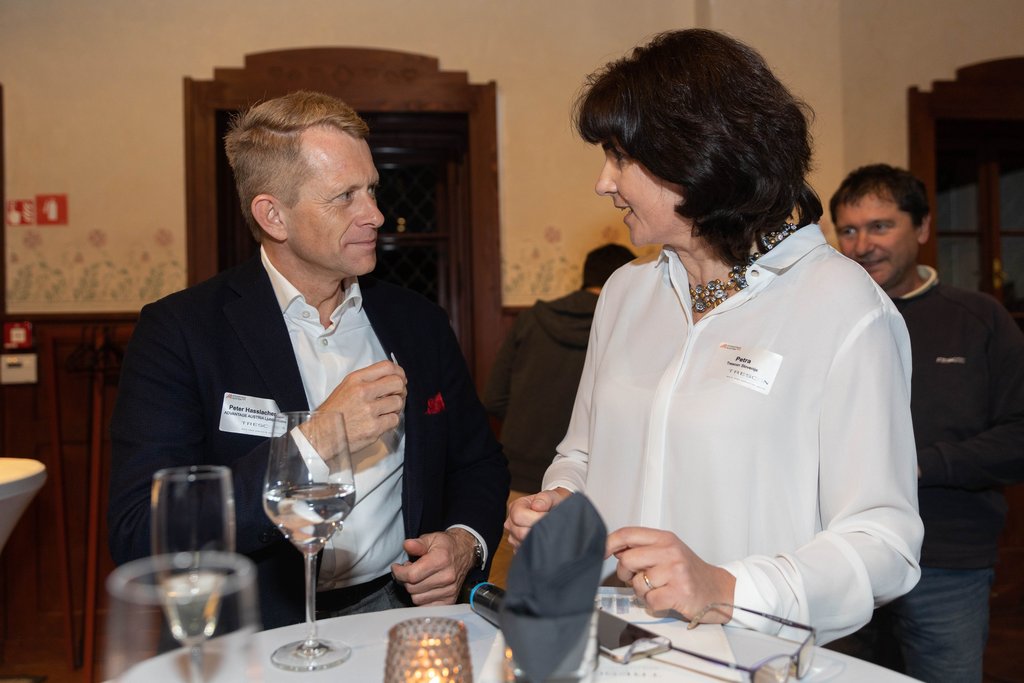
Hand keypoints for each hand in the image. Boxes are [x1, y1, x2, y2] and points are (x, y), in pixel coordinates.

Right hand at [319, 360, 406, 451]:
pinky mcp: (374, 427)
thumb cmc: (333, 413)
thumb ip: (366, 381)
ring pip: (398, 402)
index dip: (399, 372)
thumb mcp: (345, 388)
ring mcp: (369, 410)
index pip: (387, 367)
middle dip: (400, 390)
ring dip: (395, 407)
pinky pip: (394, 419)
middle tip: (396, 396)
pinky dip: (390, 421)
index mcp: (356, 379)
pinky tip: (381, 422)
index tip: (400, 378)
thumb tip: (390, 378)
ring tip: (385, 411)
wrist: (322, 435)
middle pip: (397, 382)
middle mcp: (363, 392)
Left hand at [390, 529, 476, 605]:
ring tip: (418, 579)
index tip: (396, 568)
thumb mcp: (431, 538)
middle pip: (412, 588)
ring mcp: (449, 590)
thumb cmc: (446, 546)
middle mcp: (447, 577)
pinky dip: (422, 599)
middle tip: (408, 570)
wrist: (465, 552)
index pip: (411, 575)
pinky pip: (427, 607)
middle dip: (405, 580)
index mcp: (441, 560)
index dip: (399, 572)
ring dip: (413, 590)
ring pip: (417, 599)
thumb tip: (407, 545)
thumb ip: (418, 543)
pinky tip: (423, 589)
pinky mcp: (450, 600)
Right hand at [503, 488, 571, 549]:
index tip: (548, 515)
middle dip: (538, 529)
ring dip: (537, 538)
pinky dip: (536, 546)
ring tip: (546, 530)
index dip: (535, 517)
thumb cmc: (554, 503)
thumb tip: (537, 506)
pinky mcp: (519, 549)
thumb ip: (545, 498)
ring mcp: (514, 537)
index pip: (518, 516)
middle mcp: (511, 522)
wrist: (558, 512)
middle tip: (550, 524)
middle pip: (519, 532)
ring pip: (522, 544)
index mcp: (516, 507)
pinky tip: (543, 538)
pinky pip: (526, 552)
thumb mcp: (553, 496)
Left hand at [606, 527, 735, 620]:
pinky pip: (649, 600)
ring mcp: (675, 571)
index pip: (627, 534)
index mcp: (664, 538)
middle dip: (625, 574)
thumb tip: (614, 549)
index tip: (600, 553)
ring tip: (659, 589)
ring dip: (642, 592)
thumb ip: (643, 548)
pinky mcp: (679, 592)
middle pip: (626, 560)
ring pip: (636, 583)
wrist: (719, 590)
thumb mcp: (668, 551)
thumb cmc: (690, 572)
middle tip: (638, 578)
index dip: (608, 543)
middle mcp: (670, 551)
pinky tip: (665, 599)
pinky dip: (653, 604)